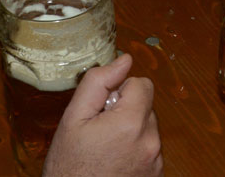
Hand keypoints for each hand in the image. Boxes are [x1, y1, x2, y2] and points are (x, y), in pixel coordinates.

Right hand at [42, 54, 161, 176]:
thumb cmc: (68, 166)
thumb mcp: (73, 118)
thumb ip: (98, 82)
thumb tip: (123, 59)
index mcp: (132, 123)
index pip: (142, 83)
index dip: (119, 91)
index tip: (102, 109)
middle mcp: (151, 142)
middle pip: (146, 106)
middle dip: (125, 111)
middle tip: (99, 131)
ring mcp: (155, 162)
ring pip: (148, 127)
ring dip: (131, 131)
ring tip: (105, 149)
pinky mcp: (156, 176)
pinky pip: (149, 149)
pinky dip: (135, 150)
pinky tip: (114, 162)